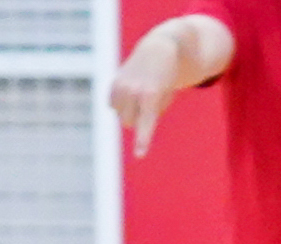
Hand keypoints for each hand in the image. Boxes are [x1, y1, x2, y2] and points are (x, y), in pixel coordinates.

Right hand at [110, 37, 182, 156]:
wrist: (159, 50)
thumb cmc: (167, 80)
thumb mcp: (166, 98)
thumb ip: (151, 114)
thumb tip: (132, 125)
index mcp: (151, 97)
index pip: (146, 123)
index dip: (143, 140)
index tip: (140, 156)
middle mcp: (133, 91)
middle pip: (129, 123)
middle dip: (137, 119)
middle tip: (150, 101)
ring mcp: (120, 86)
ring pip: (120, 116)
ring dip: (130, 112)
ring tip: (142, 93)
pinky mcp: (113, 83)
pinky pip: (113, 106)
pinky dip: (121, 104)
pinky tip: (131, 91)